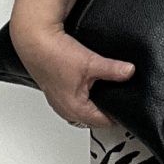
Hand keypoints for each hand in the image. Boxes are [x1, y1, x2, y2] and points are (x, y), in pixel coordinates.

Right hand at [9, 20, 134, 128]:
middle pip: (94, 118)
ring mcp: (59, 102)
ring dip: (94, 102)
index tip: (127, 106)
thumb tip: (129, 72)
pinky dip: (84, 95)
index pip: (105, 122)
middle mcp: (66, 110)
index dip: (118, 114)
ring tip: (104, 89)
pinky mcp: (56, 91)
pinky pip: (75, 100)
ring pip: (84, 109)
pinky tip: (87, 82)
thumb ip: (113, 69)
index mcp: (76, 110)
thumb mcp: (90, 62)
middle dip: (107, 109)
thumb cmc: (53, 55)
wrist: (33, 41)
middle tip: (119, 97)